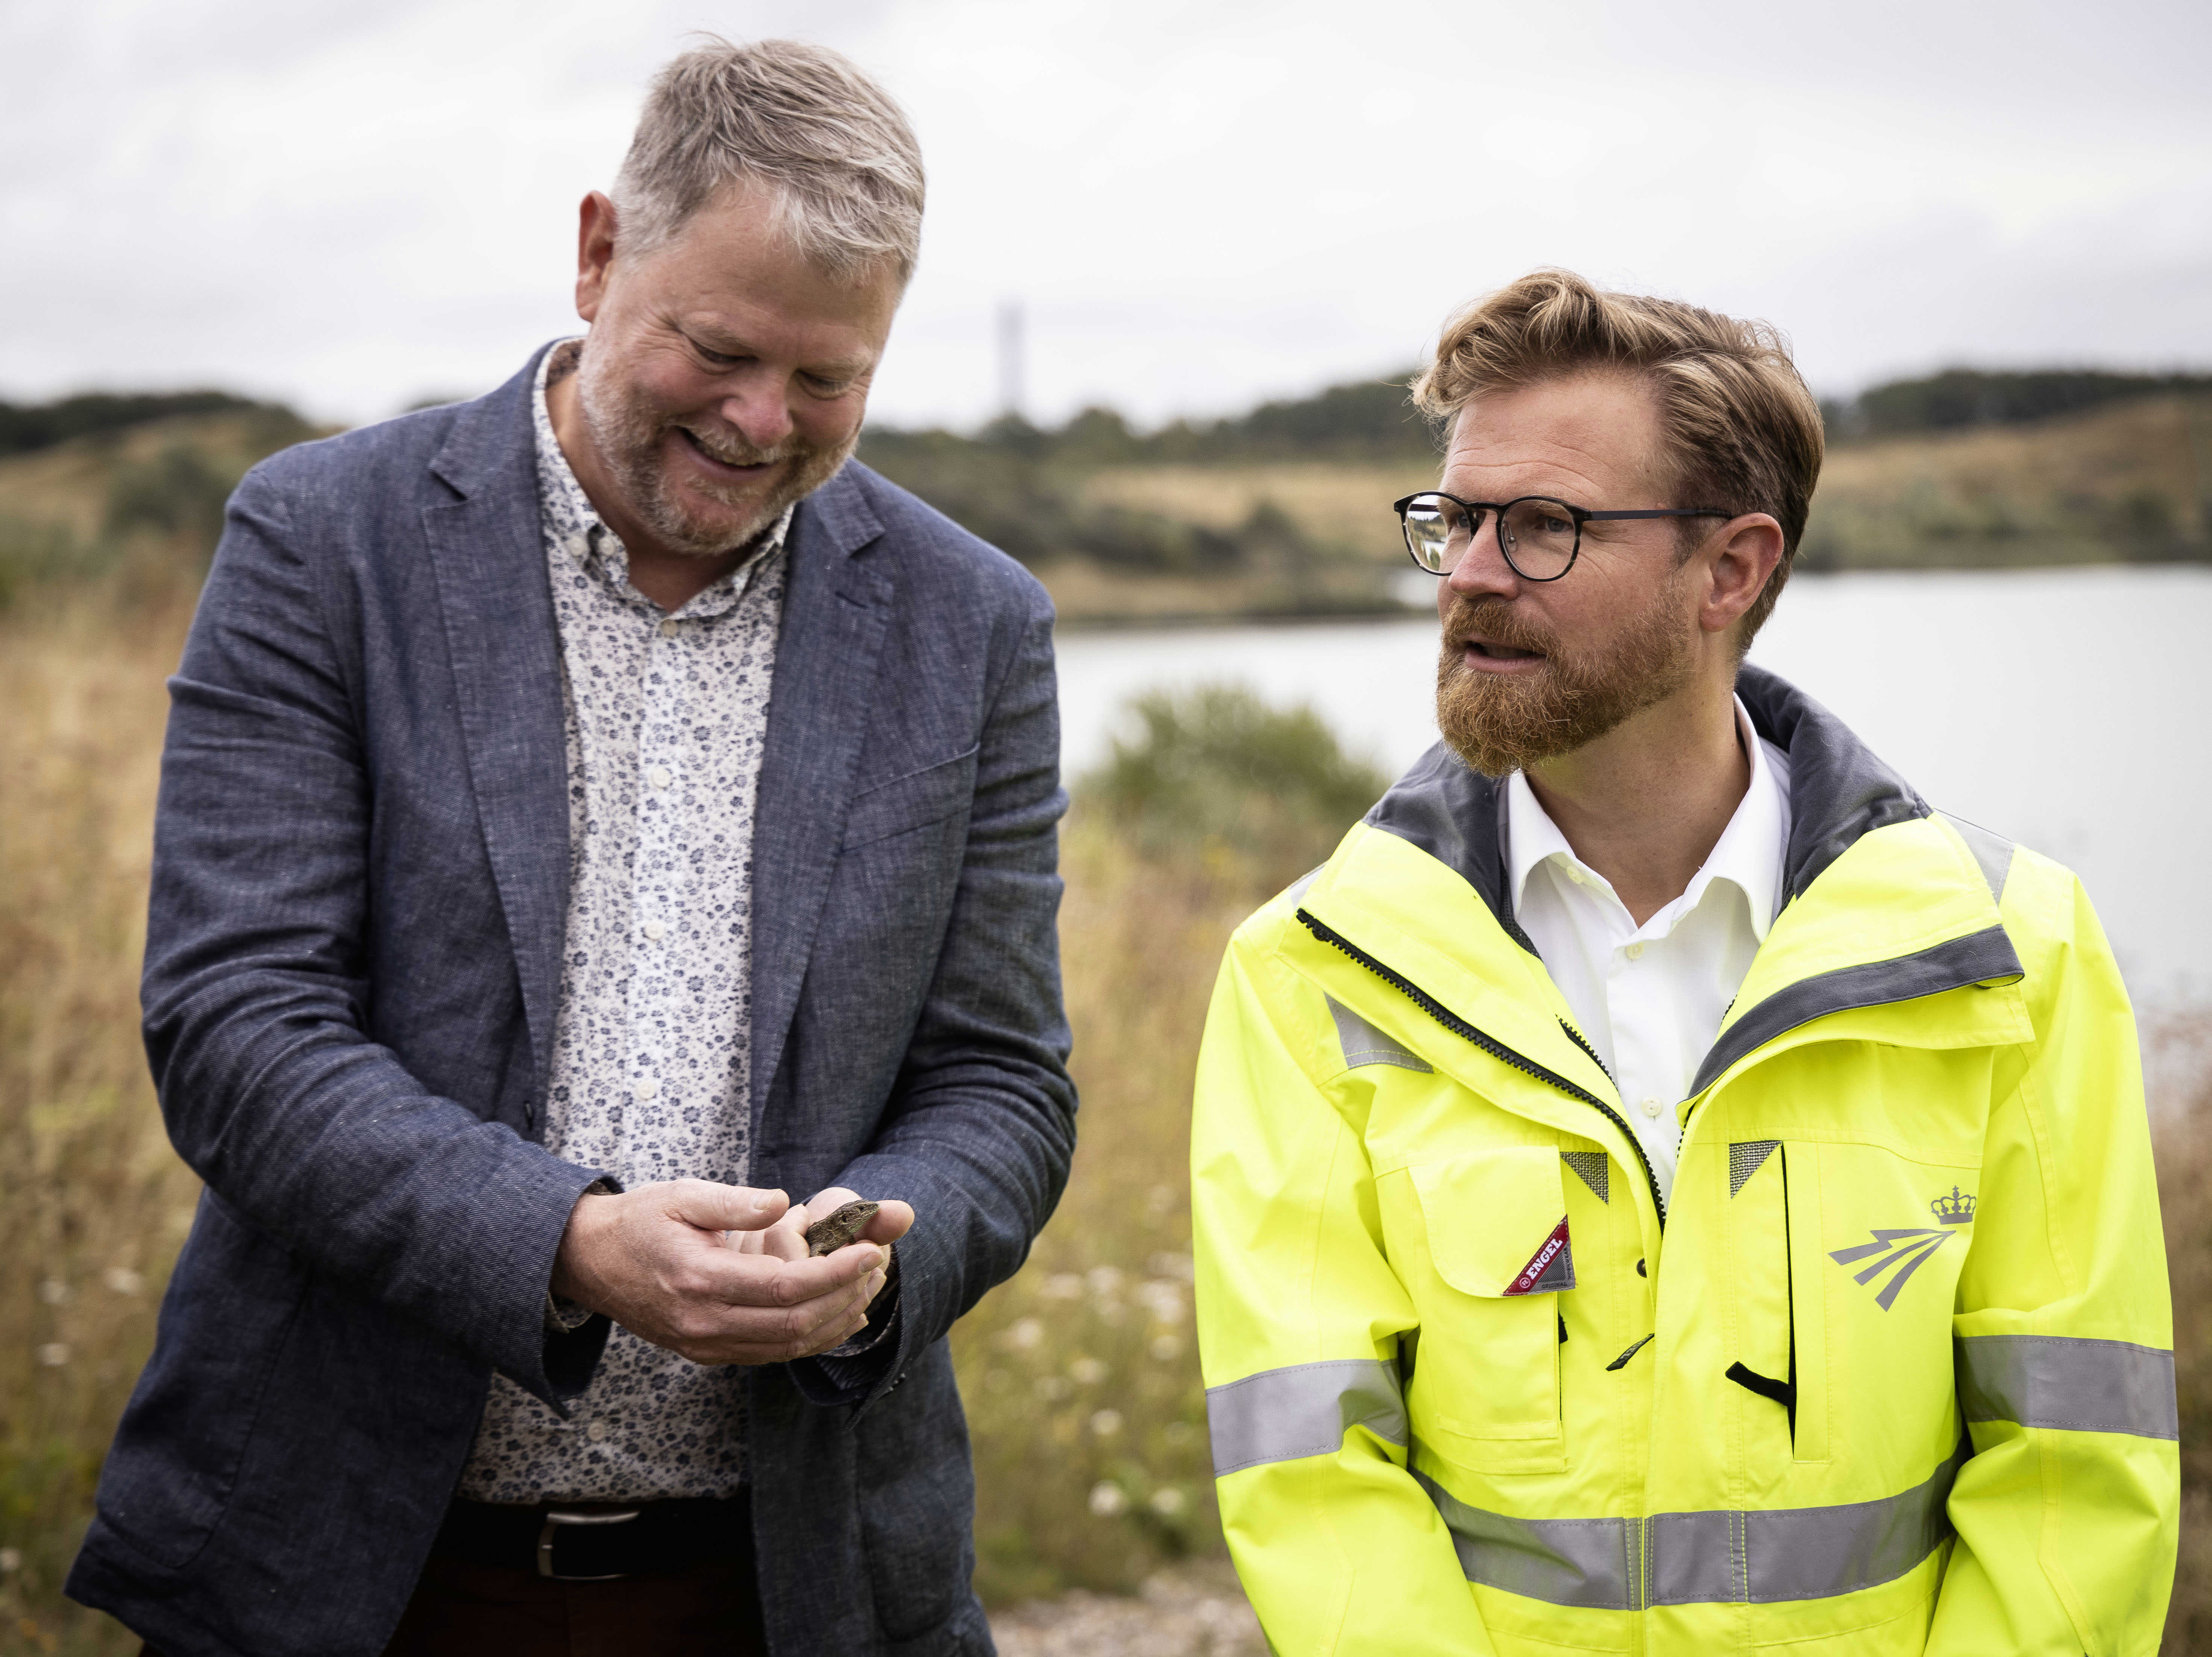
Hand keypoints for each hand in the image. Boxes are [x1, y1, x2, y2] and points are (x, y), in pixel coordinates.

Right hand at [550, 1179, 891, 1364]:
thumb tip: (784, 1203)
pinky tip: (836, 1314)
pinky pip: (769, 1353)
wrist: (589, 1261)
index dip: (835, 1272)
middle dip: (844, 1297)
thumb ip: (734, 1202)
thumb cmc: (640, 1220)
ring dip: (834, 1321)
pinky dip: (809, 1338)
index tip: (868, 1250)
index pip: (785, 1287)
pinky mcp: (705, 1353)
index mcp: (699, 1279)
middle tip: (875, 1267)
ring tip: (865, 1288)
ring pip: (786, 1347)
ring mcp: (703, 1345)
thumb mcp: (682, 1195)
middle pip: (793, 1324)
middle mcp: (702, 1323)